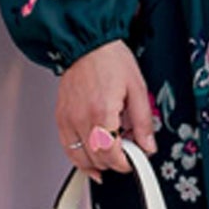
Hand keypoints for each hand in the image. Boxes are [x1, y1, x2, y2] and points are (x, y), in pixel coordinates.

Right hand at [55, 40, 157, 180]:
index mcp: (101, 111)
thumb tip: (148, 145)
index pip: (111, 154)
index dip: (125, 163)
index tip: (134, 161)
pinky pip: (67, 147)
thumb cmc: (110, 60)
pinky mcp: (61, 117)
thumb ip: (143, 122)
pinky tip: (91, 161)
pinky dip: (79, 158)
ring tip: (111, 158)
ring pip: (80, 158)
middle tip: (127, 153)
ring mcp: (68, 119)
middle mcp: (81, 118)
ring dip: (97, 164)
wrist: (87, 44)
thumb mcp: (137, 89)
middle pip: (96, 158)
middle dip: (114, 162)